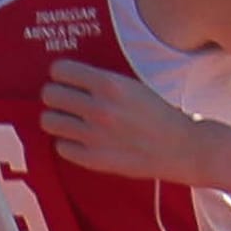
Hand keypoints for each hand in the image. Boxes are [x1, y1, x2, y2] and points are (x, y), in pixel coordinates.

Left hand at [40, 58, 216, 185]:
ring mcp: (93, 136)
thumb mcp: (131, 86)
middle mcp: (98, 108)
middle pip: (49, 95)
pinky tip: (82, 142)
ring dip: (57, 120)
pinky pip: (61, 147)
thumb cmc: (158, 115)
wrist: (181, 148)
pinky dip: (69, 144)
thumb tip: (68, 79)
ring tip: (70, 122)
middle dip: (55, 96)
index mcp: (109, 84)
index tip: (64, 79)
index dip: (60, 74)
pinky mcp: (93, 159)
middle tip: (65, 101)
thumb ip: (101, 82)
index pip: (60, 70)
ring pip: (48, 121)